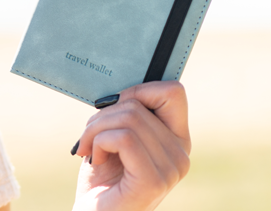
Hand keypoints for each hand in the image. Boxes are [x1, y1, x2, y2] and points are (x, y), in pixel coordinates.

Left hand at [71, 81, 191, 210]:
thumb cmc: (101, 178)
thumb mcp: (115, 137)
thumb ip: (127, 114)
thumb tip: (119, 89)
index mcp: (177, 139)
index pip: (173, 91)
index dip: (139, 90)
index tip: (114, 108)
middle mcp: (181, 154)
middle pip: (137, 104)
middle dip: (101, 116)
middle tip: (89, 138)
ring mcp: (172, 169)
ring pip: (128, 118)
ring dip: (95, 130)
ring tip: (90, 149)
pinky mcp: (154, 181)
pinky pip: (123, 138)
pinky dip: (99, 143)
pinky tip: (95, 160)